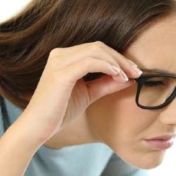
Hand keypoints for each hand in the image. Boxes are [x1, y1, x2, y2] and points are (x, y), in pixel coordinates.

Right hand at [16, 41, 141, 145]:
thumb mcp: (88, 94)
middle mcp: (59, 54)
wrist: (38, 127)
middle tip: (137, 72)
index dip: (117, 58)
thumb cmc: (59, 112)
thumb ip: (105, 84)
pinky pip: (90, 62)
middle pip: (98, 47)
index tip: (134, 71)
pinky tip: (118, 77)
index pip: (96, 49)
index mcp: (64, 57)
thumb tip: (127, 79)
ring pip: (96, 51)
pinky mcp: (61, 74)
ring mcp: (59, 62)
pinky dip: (107, 67)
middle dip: (121, 59)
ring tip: (129, 76)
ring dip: (117, 63)